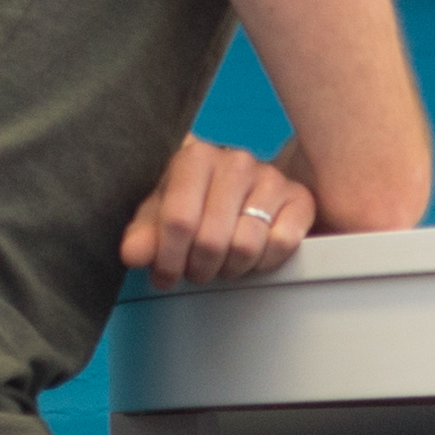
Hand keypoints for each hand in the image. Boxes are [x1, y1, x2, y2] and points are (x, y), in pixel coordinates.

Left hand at [122, 137, 311, 283]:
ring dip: (230, 268)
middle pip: (211, 240)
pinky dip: (263, 262)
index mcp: (196, 157)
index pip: (179, 220)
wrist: (242, 188)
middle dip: (199, 268)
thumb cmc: (196, 200)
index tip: (164, 276)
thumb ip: (144, 234)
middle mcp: (237, 161)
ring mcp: (272, 178)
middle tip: (195, 271)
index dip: (169, 259)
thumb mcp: (161, 213)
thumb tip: (135, 254)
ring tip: (221, 262)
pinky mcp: (300, 199)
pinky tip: (251, 256)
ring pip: (246, 247)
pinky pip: (281, 245)